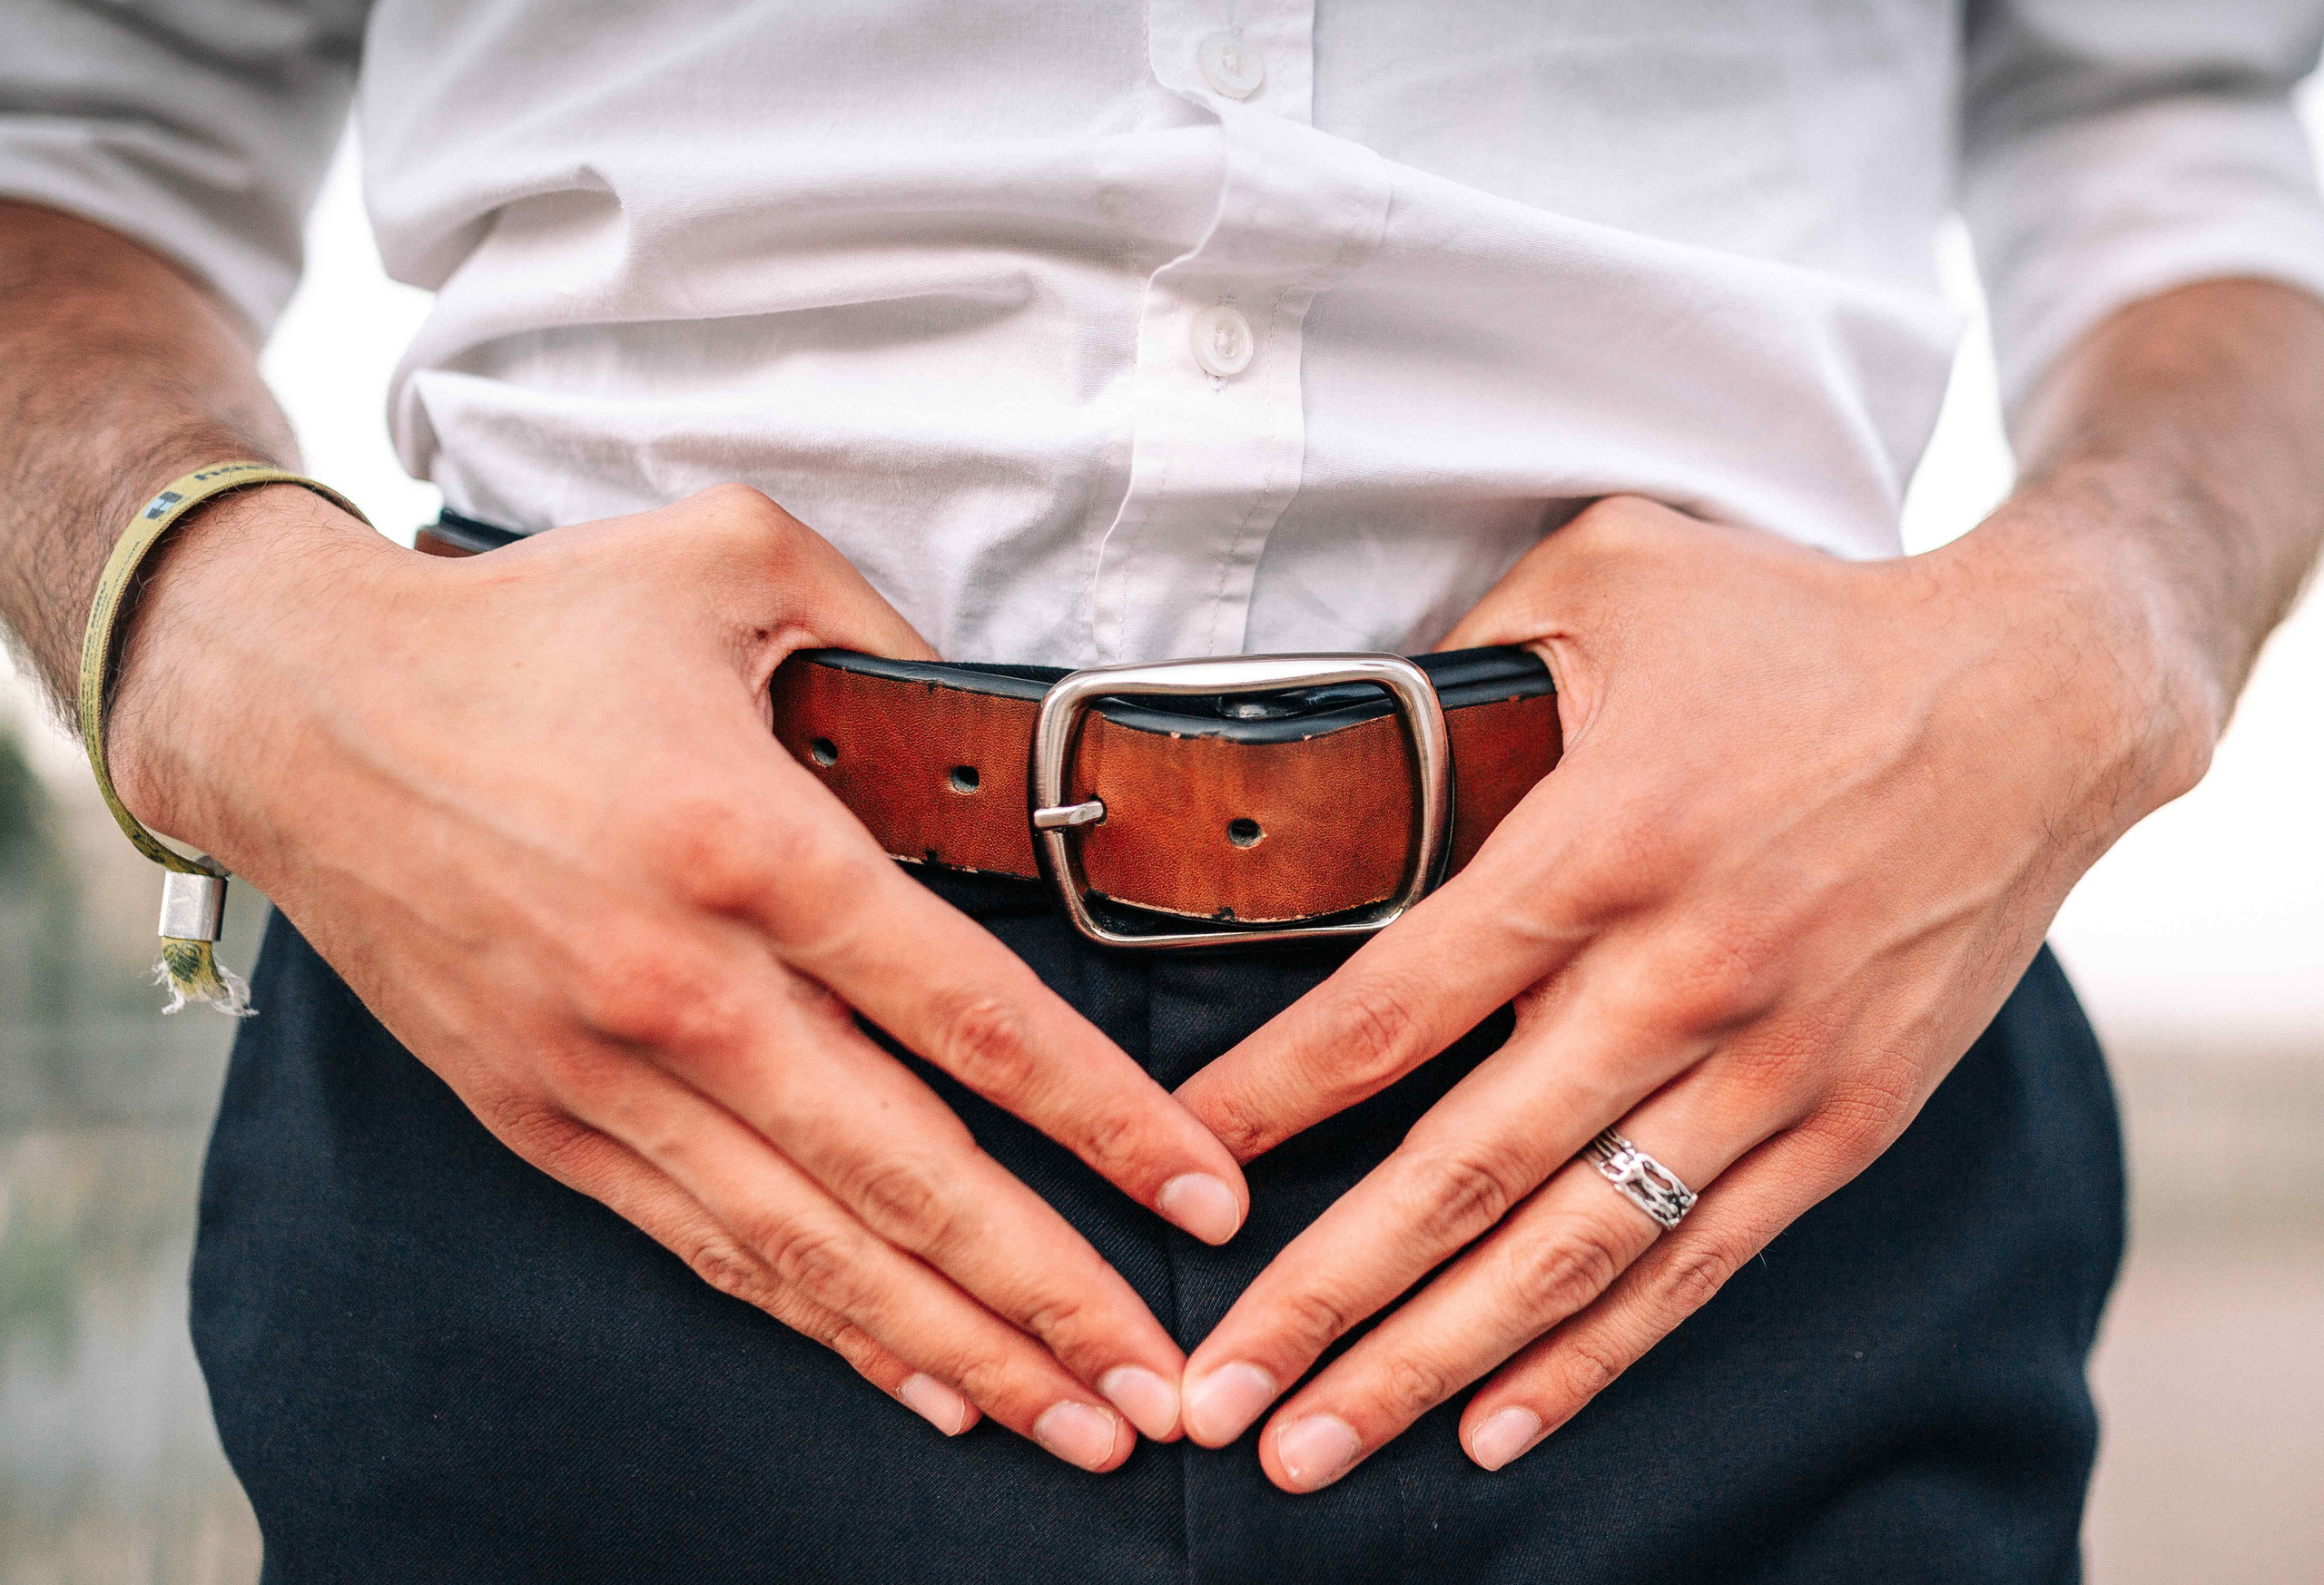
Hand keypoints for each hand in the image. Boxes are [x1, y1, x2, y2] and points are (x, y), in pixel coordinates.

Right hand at [107, 482, 1250, 1469]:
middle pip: (908, 1177)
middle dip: (1053, 1296)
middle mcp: (684, 988)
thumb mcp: (729, 558)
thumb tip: (989, 724)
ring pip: (813, 1249)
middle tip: (1166, 1387)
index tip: (1201, 1194)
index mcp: (751, 846)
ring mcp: (607, 1074)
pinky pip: (708, 1249)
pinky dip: (819, 1324)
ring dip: (954, 1350)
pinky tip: (915, 1379)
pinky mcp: (546, 1123)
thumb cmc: (523, 631)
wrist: (298, 715)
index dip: (1103, 1121)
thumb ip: (885, 631)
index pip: (971, 1016)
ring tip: (1075, 1424)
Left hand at [1169, 494, 2207, 1490]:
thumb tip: (1344, 725)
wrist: (2039, 698)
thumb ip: (1464, 658)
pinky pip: (1698, 1265)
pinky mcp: (1845, 1120)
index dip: (1270, 1098)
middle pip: (1465, 1171)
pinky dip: (1596, 1354)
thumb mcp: (1612, 577)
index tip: (1173, 1172)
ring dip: (1432, 1361)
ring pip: (1573, 1251)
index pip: (1393, 1003)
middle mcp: (1679, 975)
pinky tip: (1500, 1424)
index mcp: (1602, 843)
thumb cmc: (1803, 631)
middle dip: (1322, 1297)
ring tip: (1317, 1448)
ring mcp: (1771, 1066)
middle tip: (1212, 1399)